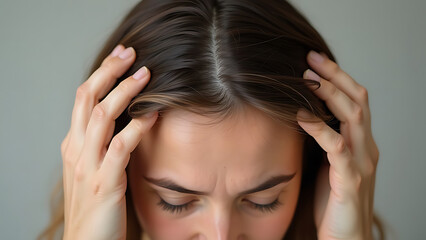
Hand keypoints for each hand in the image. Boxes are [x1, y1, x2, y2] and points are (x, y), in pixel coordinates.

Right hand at [61, 44, 157, 239]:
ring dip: (124, 92)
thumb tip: (129, 119)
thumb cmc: (96, 205)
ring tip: (146, 75)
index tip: (121, 56)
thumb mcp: (94, 168)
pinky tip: (152, 115)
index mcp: (74, 144)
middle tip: (131, 52)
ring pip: (101, 117)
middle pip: (87, 99)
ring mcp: (87, 166)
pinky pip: (119, 148)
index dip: (101, 74)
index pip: (83, 99)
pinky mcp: (104, 183)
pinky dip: (136, 128)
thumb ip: (105, 144)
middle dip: (109, 71)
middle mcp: (76, 150)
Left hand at [297, 51, 378, 239]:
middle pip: (357, 101)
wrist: (345, 238)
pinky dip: (319, 128)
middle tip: (309, 59)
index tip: (314, 61)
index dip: (338, 78)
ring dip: (329, 95)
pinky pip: (337, 147)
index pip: (355, 101)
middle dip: (334, 76)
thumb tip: (301, 116)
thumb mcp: (328, 165)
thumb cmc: (332, 203)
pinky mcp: (351, 180)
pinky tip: (300, 116)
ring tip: (305, 80)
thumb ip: (323, 142)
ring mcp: (362, 163)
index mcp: (361, 143)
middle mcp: (366, 148)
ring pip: (353, 117)